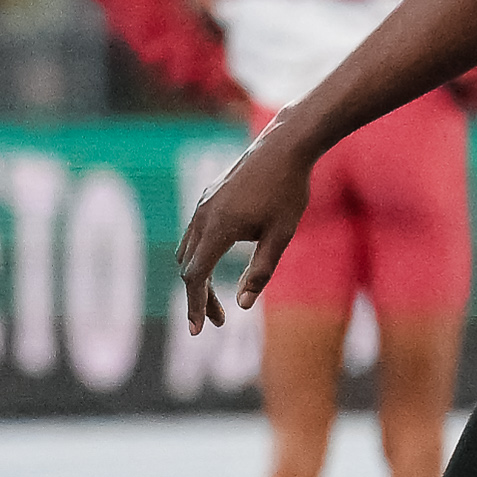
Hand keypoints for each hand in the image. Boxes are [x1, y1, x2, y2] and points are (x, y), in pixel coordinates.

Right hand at [174, 123, 312, 330]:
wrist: (284, 146)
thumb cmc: (288, 191)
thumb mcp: (281, 236)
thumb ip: (261, 271)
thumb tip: (243, 305)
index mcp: (217, 229)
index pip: (196, 277)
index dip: (195, 305)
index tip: (199, 330)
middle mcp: (202, 216)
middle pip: (189, 267)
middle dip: (199, 297)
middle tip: (219, 322)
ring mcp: (202, 204)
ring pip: (187, 250)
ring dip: (198, 277)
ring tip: (217, 299)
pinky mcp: (208, 196)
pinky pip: (194, 233)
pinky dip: (199, 255)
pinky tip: (216, 265)